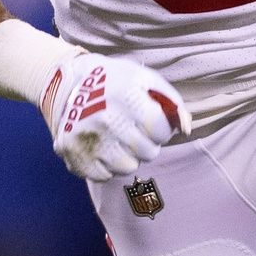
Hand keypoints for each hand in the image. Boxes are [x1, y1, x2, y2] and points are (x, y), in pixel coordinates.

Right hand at [42, 50, 190, 181]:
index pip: (160, 131)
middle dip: (146, 143)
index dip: (160, 129)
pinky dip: (107, 165)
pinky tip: (102, 147)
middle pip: (147, 152)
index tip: (150, 122)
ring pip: (127, 167)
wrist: (70, 82)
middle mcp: (107, 118)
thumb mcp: (145, 80)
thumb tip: (186, 128)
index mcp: (127, 97)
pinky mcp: (73, 154)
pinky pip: (104, 176)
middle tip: (133, 130)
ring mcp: (89, 138)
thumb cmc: (116, 82)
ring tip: (118, 138)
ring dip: (127, 156)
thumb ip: (171, 101)